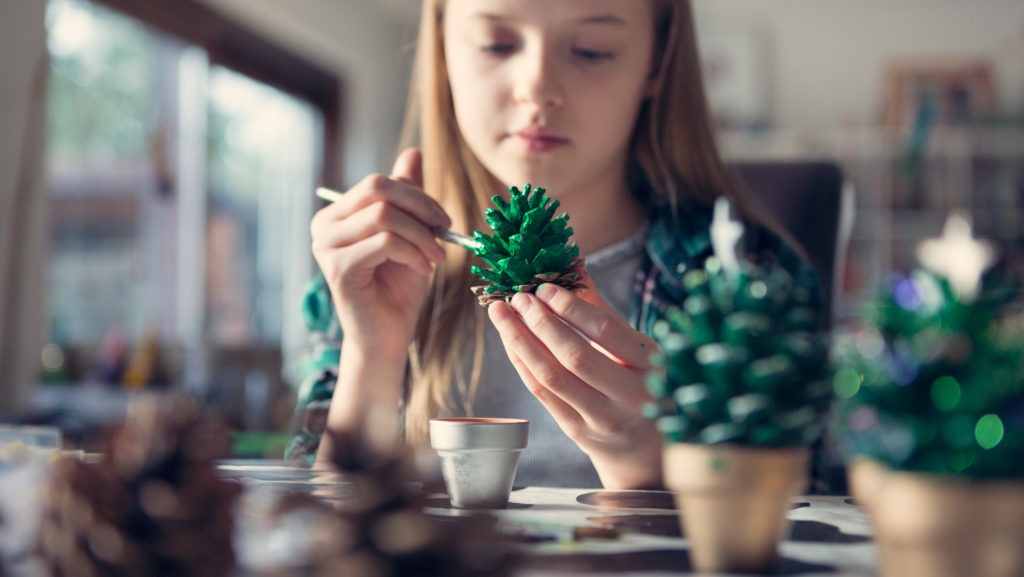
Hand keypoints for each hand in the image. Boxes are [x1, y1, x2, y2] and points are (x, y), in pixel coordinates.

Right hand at [311, 148, 449, 356]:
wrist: (387, 336)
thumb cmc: (398, 287)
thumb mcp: (410, 234)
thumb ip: (407, 195)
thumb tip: (412, 152)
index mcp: (338, 214)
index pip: (378, 183)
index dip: (417, 195)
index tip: (443, 221)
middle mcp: (324, 226)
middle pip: (378, 190)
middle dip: (421, 208)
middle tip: (444, 233)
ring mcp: (326, 247)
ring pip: (384, 215)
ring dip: (421, 235)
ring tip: (436, 258)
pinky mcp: (337, 269)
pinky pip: (385, 243)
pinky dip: (413, 253)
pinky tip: (423, 270)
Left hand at [488, 274, 664, 488]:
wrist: (646, 447)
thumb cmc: (640, 382)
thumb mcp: (634, 345)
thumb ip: (599, 306)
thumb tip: (570, 259)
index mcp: (651, 365)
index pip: (606, 331)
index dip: (571, 307)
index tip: (544, 286)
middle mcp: (630, 395)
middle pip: (574, 355)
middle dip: (539, 322)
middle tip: (517, 297)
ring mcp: (603, 418)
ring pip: (551, 377)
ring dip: (520, 341)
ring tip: (502, 314)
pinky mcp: (579, 432)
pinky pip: (542, 394)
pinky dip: (522, 363)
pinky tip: (510, 341)